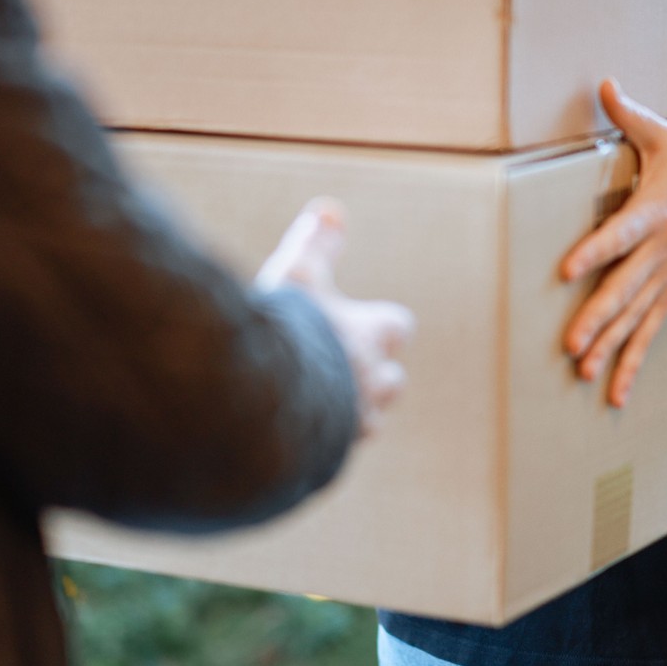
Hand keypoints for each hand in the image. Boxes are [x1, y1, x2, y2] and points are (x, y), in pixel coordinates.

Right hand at [257, 198, 413, 436]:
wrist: (270, 397)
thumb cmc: (289, 329)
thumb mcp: (298, 273)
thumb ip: (316, 244)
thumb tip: (331, 210)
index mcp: (370, 334)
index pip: (397, 326)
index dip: (382, 325)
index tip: (365, 322)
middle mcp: (370, 382)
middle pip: (391, 382)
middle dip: (374, 377)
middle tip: (342, 368)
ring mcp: (352, 424)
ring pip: (367, 422)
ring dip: (351, 414)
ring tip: (319, 406)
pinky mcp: (328, 455)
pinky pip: (333, 451)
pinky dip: (321, 443)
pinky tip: (296, 437)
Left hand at [560, 80, 666, 407]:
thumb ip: (632, 117)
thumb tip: (604, 83)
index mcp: (653, 214)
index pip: (621, 234)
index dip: (596, 251)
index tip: (568, 268)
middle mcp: (658, 254)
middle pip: (625, 288)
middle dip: (599, 317)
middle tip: (571, 343)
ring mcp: (663, 282)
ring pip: (635, 320)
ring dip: (610, 349)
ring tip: (584, 374)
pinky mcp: (665, 300)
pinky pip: (647, 336)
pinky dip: (630, 366)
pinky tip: (612, 395)